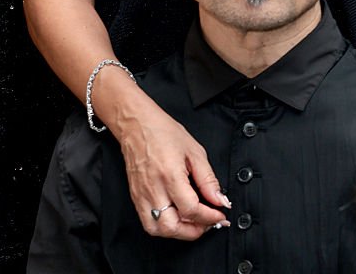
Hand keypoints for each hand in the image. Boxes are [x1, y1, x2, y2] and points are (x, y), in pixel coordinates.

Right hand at [117, 100, 230, 239]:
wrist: (137, 125)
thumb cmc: (163, 132)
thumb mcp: (194, 151)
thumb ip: (208, 179)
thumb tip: (219, 200)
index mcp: (170, 174)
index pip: (191, 209)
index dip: (209, 217)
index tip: (220, 214)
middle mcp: (154, 188)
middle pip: (173, 226)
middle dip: (195, 231)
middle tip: (208, 222)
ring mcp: (142, 195)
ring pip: (158, 230)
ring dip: (179, 232)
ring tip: (193, 222)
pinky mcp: (136, 197)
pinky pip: (149, 223)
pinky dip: (164, 227)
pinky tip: (176, 217)